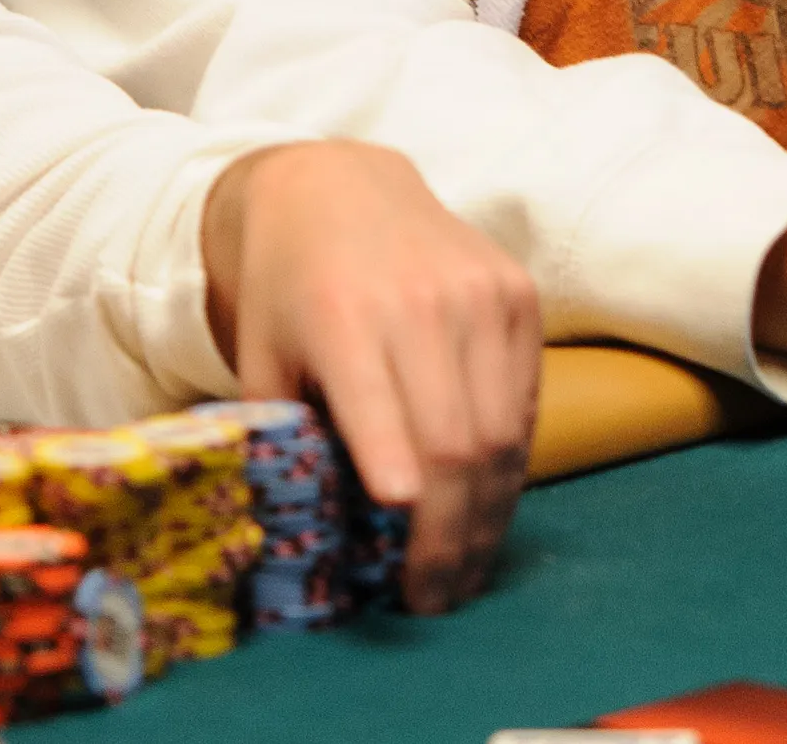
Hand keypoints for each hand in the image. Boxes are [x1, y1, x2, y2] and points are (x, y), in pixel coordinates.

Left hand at [202, 140, 540, 614]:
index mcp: (342, 316)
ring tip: (462, 570)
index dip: (399, 479)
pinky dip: (510, 466)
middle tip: (433, 599)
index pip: (380, 408)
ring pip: (501, 433)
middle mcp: (420, 300)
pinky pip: (525, 402)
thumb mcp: (262, 360)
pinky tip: (485, 506)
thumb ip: (287, 440)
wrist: (339, 187)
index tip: (407, 552)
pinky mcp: (518, 292)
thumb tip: (316, 540)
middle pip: (454, 444)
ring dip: (486, 516)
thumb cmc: (287, 290)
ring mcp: (480, 293)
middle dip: (447, 539)